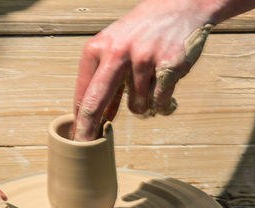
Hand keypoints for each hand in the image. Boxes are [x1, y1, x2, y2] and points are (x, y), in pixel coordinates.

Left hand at [73, 0, 218, 140]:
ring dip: (143, 105)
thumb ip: (105, 83)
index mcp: (98, 48)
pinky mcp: (168, 66)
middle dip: (90, 131)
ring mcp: (144, 60)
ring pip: (137, 108)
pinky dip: (163, 104)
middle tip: (86, 146)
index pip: (84, 93)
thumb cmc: (140, 32)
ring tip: (149, 84)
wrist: (177, 7)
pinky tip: (164, 86)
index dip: (80, 121)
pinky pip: (160, 103)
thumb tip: (99, 119)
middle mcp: (117, 53)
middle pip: (97, 103)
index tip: (77, 139)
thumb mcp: (114, 50)